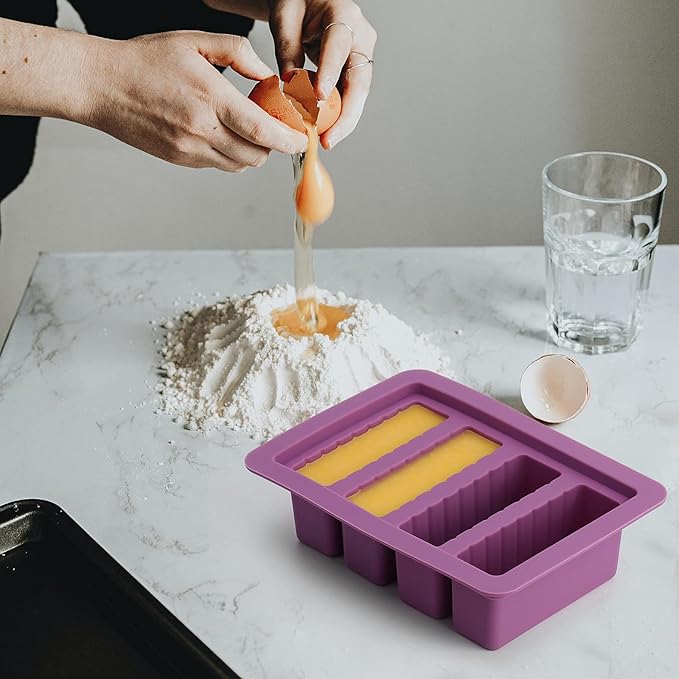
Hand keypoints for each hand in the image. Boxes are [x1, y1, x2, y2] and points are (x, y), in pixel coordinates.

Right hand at [81, 31, 307, 171]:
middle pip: (256, 155)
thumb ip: (237, 53)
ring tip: (250, 130)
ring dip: (253, 153)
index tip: (301, 139)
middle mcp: (201, 130)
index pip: (261, 131)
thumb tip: (267, 76)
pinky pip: (218, 166)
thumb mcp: (194, 42)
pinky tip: (224, 134)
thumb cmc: (145, 60)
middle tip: (276, 129)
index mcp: (209, 98)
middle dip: (273, 147)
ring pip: (239, 165)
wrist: (101, 86)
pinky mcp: (180, 160)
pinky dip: (231, 155)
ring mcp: (189, 149)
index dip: (288, 140)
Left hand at [267, 0, 376, 148]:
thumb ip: (287, 47)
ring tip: (326, 141)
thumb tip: (290, 82)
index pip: (339, 46)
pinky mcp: (354, 72)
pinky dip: (338, 116)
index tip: (318, 99)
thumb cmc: (297, 2)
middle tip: (328, 139)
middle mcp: (360, 38)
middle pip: (359, 81)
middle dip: (345, 115)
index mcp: (343, 16)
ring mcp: (360, 57)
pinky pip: (349, 97)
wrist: (311, 1)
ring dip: (343, 122)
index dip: (330, 74)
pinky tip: (326, 133)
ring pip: (358, 95)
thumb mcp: (285, 16)